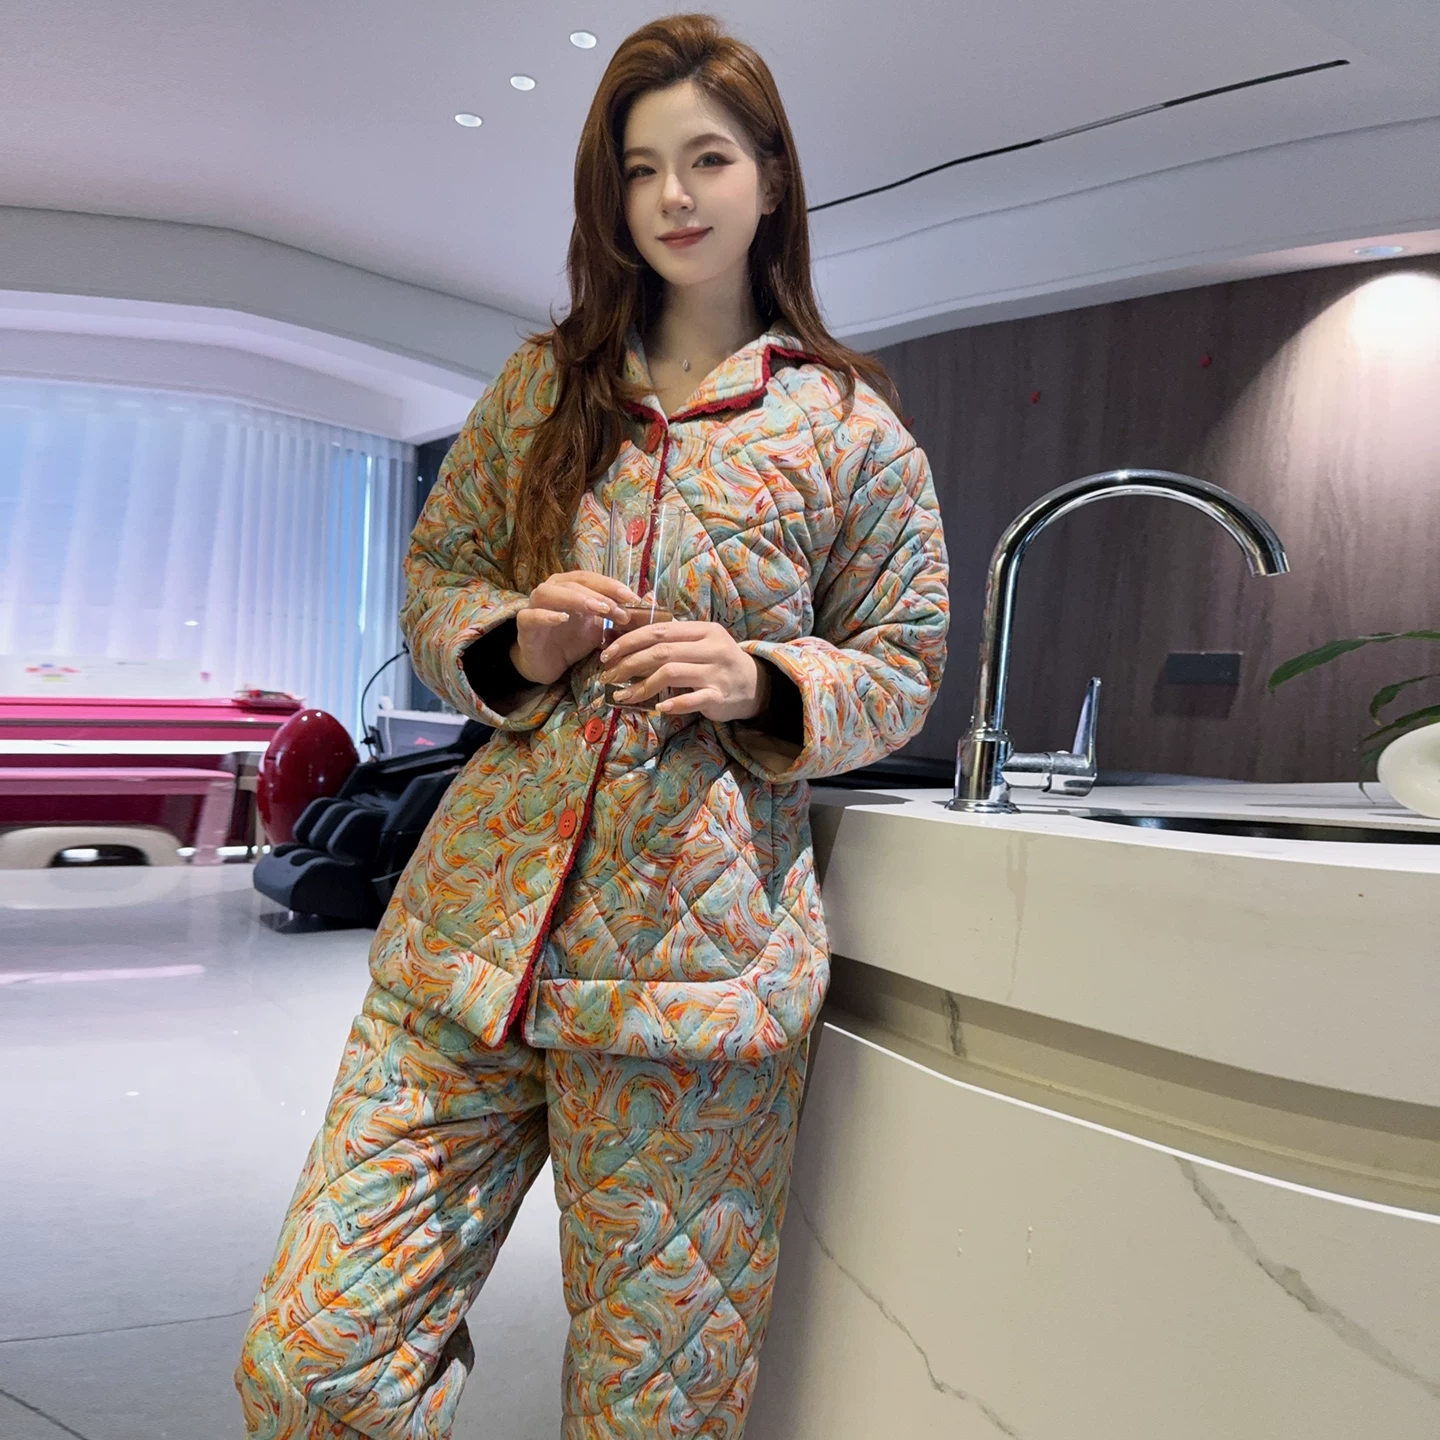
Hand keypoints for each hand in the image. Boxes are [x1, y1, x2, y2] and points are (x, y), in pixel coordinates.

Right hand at [513, 571, 638, 686]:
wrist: (548, 664)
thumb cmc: (573, 641)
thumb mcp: (601, 628)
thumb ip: (620, 616)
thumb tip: (651, 604)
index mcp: (570, 586)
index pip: (592, 578)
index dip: (611, 585)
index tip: (632, 597)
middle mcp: (551, 590)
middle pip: (575, 583)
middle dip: (600, 594)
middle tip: (619, 608)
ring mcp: (534, 606)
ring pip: (551, 593)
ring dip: (576, 599)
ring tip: (598, 610)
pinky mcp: (525, 626)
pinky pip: (531, 616)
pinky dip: (546, 615)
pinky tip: (562, 618)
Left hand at [599, 620, 768, 722]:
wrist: (755, 684)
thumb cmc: (719, 661)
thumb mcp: (702, 640)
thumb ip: (674, 635)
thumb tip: (634, 624)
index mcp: (703, 630)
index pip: (660, 631)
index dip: (630, 641)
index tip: (608, 653)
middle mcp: (711, 648)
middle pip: (661, 652)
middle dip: (629, 663)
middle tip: (609, 675)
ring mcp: (716, 672)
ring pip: (671, 674)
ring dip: (642, 686)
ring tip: (623, 696)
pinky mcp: (719, 696)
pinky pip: (693, 699)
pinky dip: (673, 703)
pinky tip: (658, 708)